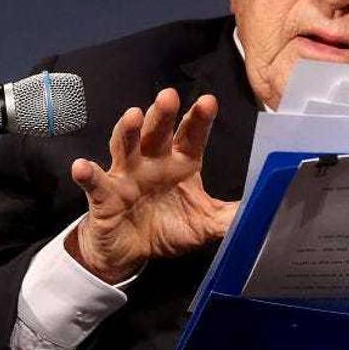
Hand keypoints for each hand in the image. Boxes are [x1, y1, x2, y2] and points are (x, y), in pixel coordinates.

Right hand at [67, 88, 238, 283]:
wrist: (128, 252)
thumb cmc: (166, 228)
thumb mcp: (204, 225)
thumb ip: (231, 217)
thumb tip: (266, 209)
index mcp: (180, 164)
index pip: (191, 136)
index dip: (198, 119)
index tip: (208, 102)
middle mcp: (152, 162)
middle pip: (157, 132)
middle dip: (162, 114)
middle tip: (169, 97)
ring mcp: (126, 175)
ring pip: (125, 146)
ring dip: (127, 131)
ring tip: (132, 116)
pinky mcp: (103, 195)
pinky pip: (95, 183)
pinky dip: (87, 174)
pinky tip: (82, 167)